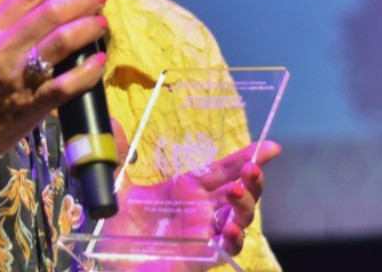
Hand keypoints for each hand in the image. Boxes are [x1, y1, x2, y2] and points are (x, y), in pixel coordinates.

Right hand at [0, 0, 108, 171]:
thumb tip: (47, 4)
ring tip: (102, 22)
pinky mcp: (32, 105)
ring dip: (88, 27)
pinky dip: (89, 71)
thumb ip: (8, 28)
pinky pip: (68, 83)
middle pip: (51, 12)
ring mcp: (18, 77)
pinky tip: (100, 62)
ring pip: (63, 41)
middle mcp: (1, 48)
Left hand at [102, 139, 279, 257]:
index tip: (269, 147)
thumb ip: (117, 157)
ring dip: (245, 204)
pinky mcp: (203, 256)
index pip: (223, 169)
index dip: (246, 157)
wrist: (116, 266)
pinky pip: (229, 248)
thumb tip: (112, 124)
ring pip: (241, 217)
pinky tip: (230, 228)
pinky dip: (235, 238)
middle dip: (252, 179)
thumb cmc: (119, 231)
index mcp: (188, 190)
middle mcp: (202, 210)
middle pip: (240, 191)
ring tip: (236, 191)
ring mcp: (205, 234)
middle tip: (251, 168)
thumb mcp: (116, 189)